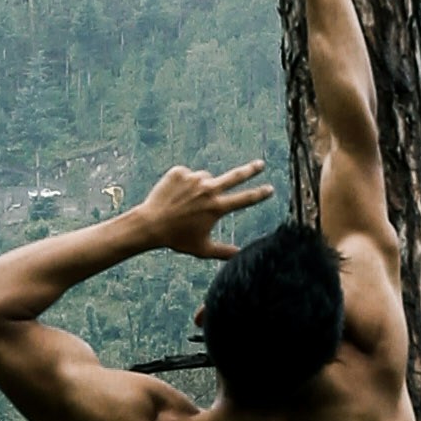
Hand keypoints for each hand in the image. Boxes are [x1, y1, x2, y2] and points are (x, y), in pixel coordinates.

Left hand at [134, 156, 267, 258]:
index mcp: (217, 208)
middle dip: (251, 170)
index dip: (260, 194)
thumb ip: (224, 252)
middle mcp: (208, 190)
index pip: (245, 199)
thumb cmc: (177, 239)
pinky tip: (174, 196)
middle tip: (260, 164)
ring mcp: (194, 179)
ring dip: (200, 188)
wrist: (150, 224)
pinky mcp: (179, 172)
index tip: (270, 188)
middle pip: (235, 177)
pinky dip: (183, 183)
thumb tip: (241, 256)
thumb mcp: (203, 249)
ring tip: (185, 204)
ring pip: (205, 179)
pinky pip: (187, 175)